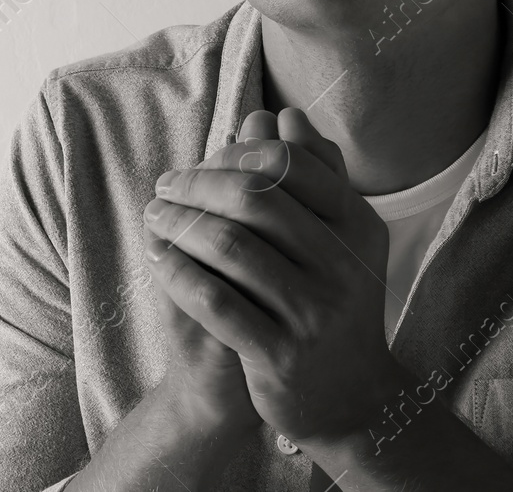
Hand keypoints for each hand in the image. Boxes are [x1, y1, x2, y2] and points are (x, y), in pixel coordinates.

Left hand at [143, 107, 400, 445]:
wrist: (352, 398)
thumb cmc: (333, 301)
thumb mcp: (339, 238)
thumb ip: (315, 175)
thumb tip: (284, 114)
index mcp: (358, 226)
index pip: (290, 164)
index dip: (237, 153)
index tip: (201, 158)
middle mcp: (342, 266)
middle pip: (253, 197)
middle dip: (198, 183)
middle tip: (166, 184)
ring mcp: (312, 313)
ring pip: (229, 246)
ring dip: (179, 222)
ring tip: (155, 215)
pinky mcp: (279, 355)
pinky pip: (214, 301)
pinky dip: (178, 271)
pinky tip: (158, 258)